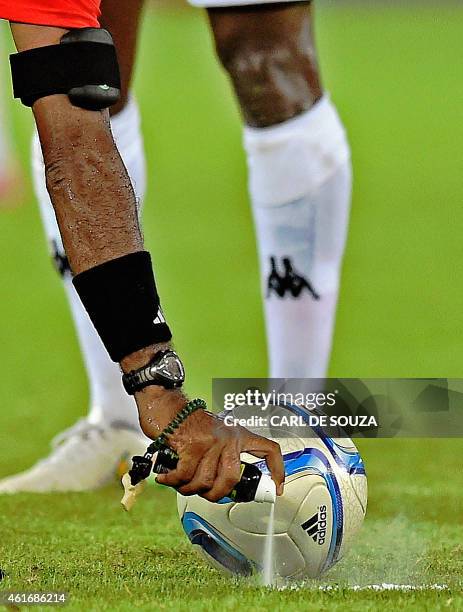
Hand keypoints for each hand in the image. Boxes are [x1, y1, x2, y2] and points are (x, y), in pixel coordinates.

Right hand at [156, 408, 284, 500]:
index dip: (277, 470)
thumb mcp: (215, 435)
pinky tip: (167, 478)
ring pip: (205, 481)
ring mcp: (211, 441)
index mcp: (238, 435)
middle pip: (232, 478)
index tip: (276, 487)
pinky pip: (185, 476)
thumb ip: (223, 456)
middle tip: (205, 494)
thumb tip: (224, 486)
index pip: (268, 449)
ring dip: (189, 488)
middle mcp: (228, 437)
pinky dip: (174, 481)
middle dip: (216, 494)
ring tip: (181, 483)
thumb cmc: (188, 423)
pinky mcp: (192, 445)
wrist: (167, 404)